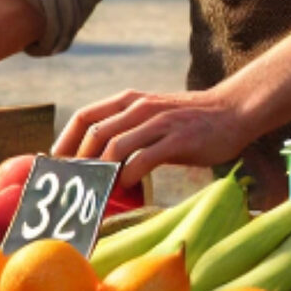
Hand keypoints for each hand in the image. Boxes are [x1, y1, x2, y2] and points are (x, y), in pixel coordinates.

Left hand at [52, 89, 253, 187]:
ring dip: (102, 171)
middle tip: (74, 185)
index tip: (58, 163)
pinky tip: (129, 185)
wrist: (232, 110)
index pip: (85, 116)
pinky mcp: (178, 139)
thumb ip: (127, 130)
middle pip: (95, 133)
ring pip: (115, 146)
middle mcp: (140, 108)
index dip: (66, 140)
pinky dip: (130, 175)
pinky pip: (144, 158)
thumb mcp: (152, 117)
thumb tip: (99, 159)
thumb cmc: (188, 120)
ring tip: (98, 189)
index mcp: (129, 101)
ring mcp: (159, 122)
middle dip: (80, 162)